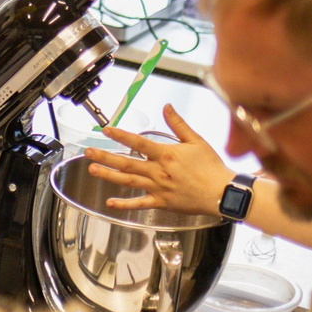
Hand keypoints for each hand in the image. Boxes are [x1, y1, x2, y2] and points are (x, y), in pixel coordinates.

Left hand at [86, 105, 235, 216]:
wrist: (222, 192)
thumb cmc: (211, 166)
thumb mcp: (196, 141)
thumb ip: (178, 124)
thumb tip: (167, 106)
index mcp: (166, 155)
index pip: (138, 142)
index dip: (121, 136)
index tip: (106, 130)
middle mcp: (159, 171)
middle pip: (127, 163)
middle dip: (105, 157)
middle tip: (89, 153)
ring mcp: (158, 188)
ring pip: (128, 181)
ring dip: (109, 176)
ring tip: (92, 170)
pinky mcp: (161, 202)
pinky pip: (139, 204)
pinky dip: (124, 204)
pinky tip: (110, 203)